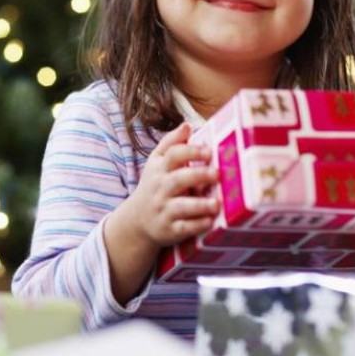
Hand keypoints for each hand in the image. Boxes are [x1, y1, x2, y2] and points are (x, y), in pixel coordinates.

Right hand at [124, 122, 221, 246]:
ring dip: (200, 205)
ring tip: (216, 203)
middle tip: (217, 173)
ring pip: (181, 206)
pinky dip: (197, 226)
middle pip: (178, 179)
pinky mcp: (169, 230)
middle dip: (198, 176)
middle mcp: (160, 188)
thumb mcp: (156, 162)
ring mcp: (164, 210)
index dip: (191, 152)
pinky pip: (183, 228)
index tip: (208, 151)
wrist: (137, 220)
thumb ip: (171, 143)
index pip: (172, 155)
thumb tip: (187, 125)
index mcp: (159, 168)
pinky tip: (210, 221)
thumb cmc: (155, 185)